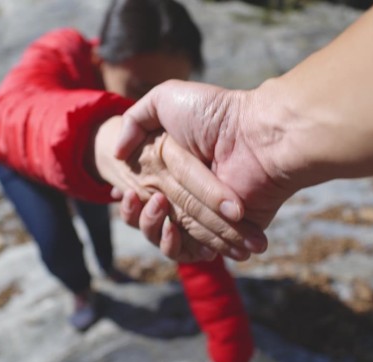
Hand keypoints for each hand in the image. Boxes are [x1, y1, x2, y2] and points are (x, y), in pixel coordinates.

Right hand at [115, 81, 296, 259]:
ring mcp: (207, 214)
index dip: (130, 200)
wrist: (255, 134)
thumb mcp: (165, 99)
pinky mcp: (224, 231)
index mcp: (175, 170)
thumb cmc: (213, 114)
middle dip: (145, 213)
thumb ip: (135, 119)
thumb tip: (117, 152)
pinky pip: (193, 251)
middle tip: (153, 195)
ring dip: (155, 229)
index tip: (124, 192)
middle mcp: (189, 193)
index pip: (143, 194)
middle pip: (154, 218)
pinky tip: (172, 230)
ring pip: (168, 238)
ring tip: (161, 205)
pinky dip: (178, 247)